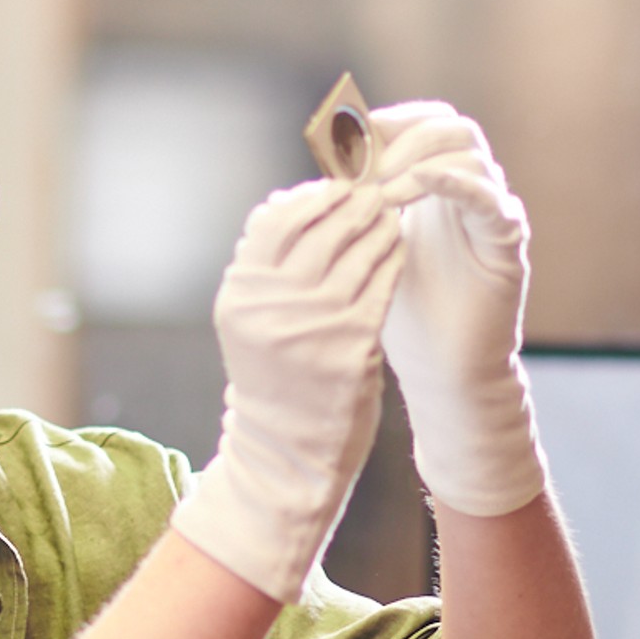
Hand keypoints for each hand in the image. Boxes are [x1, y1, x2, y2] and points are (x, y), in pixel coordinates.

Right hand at [168, 178, 403, 601]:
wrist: (288, 450)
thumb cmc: (274, 375)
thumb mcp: (250, 319)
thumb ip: (263, 265)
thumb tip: (285, 200)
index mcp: (241, 295)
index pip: (276, 220)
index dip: (309, 197)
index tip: (333, 188)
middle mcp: (272, 307)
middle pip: (320, 229)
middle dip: (351, 204)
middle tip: (372, 192)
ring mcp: (313, 327)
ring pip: (356, 251)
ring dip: (378, 226)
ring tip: (388, 216)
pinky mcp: (352, 347)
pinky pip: (381, 284)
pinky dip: (392, 259)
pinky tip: (398, 249)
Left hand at [366, 103, 546, 517]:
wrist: (441, 370)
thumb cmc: (406, 314)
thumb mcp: (371, 250)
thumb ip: (358, 210)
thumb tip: (318, 174)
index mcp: (440, 187)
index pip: (426, 123)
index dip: (390, 122)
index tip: (349, 142)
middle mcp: (472, 192)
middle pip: (452, 126)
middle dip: (404, 136)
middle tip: (367, 166)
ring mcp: (494, 214)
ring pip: (471, 152)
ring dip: (419, 161)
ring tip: (383, 193)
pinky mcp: (508, 245)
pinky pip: (493, 200)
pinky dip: (458, 183)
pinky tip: (420, 185)